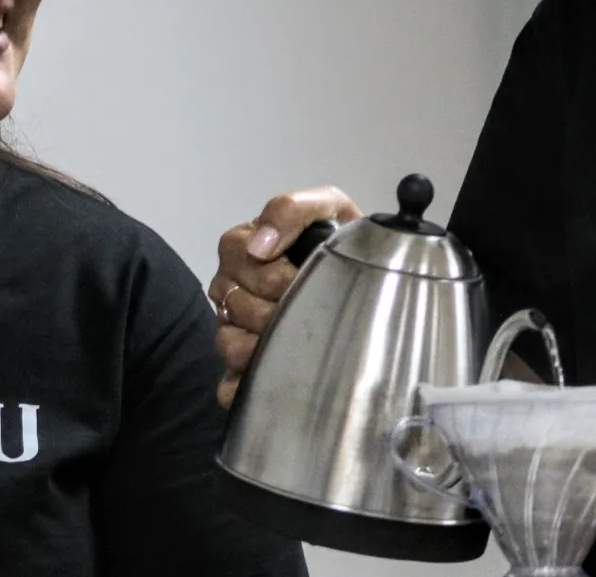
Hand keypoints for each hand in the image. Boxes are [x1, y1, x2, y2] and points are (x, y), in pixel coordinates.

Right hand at [211, 186, 361, 407]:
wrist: (368, 279)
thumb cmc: (341, 242)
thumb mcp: (327, 208)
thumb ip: (292, 210)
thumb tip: (259, 246)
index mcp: (246, 247)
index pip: (238, 257)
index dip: (275, 274)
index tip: (303, 277)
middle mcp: (233, 286)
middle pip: (236, 305)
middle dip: (277, 309)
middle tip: (307, 309)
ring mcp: (234, 327)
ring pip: (229, 345)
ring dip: (265, 345)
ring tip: (296, 341)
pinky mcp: (241, 367)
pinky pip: (227, 385)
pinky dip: (244, 387)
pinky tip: (272, 379)